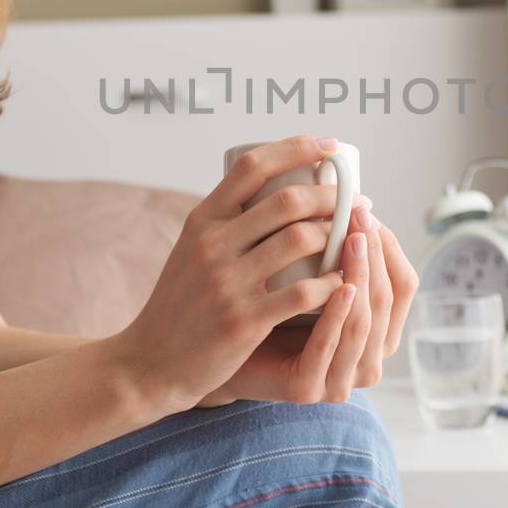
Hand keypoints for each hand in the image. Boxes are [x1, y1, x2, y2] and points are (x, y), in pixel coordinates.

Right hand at [114, 134, 370, 412]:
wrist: (149, 362)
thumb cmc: (179, 305)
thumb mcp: (190, 251)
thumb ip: (225, 223)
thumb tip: (276, 190)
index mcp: (202, 220)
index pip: (252, 166)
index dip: (296, 148)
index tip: (330, 145)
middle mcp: (213, 244)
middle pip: (286, 200)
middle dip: (332, 196)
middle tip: (358, 201)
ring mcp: (227, 282)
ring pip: (300, 239)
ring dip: (338, 235)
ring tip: (356, 238)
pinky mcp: (244, 320)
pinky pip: (302, 292)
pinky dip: (331, 283)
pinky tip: (343, 281)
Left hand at [194, 197, 420, 406]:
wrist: (193, 359)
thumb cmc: (246, 306)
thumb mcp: (290, 271)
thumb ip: (317, 247)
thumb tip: (332, 178)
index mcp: (368, 330)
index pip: (402, 284)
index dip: (391, 245)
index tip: (367, 205)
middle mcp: (362, 358)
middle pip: (388, 299)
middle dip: (376, 252)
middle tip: (358, 212)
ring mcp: (337, 378)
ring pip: (364, 321)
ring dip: (362, 273)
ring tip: (351, 236)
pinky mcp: (307, 389)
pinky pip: (329, 347)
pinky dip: (336, 315)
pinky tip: (337, 285)